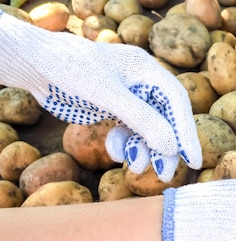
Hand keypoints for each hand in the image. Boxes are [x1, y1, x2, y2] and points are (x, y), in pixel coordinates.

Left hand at [0, 11, 201, 181]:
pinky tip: (115, 151)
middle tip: (165, 173)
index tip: (193, 160)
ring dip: (144, 150)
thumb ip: (142, 119)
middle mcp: (143, 83)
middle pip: (166, 119)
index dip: (187, 132)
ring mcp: (129, 97)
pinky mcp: (114, 109)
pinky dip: (124, 144)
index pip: (177, 103)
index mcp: (147, 70)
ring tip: (137, 167)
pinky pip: (128, 132)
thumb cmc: (69, 69)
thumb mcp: (107, 94)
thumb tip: (171, 146)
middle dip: (165, 147)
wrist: (35, 64)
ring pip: (147, 129)